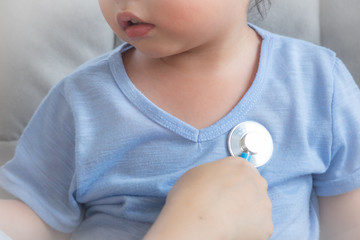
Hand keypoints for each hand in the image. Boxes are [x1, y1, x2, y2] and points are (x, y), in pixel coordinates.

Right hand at [144, 157, 272, 239]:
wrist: (196, 220)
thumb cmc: (191, 196)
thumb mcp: (200, 172)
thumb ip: (216, 174)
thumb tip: (217, 182)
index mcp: (241, 166)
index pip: (244, 172)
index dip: (233, 184)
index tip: (226, 193)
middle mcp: (257, 182)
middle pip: (254, 189)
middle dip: (243, 198)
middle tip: (225, 208)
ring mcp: (264, 204)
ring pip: (258, 210)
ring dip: (247, 214)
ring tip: (226, 220)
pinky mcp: (266, 226)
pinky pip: (258, 229)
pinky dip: (248, 231)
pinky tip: (232, 230)